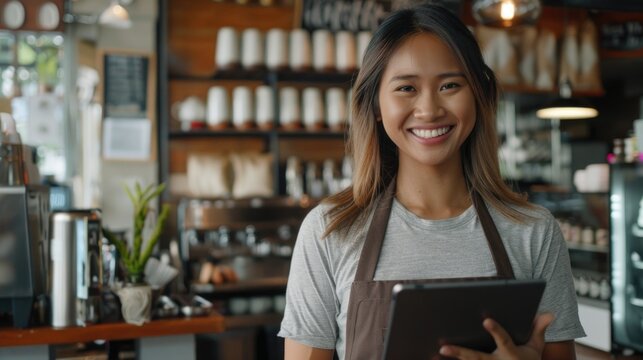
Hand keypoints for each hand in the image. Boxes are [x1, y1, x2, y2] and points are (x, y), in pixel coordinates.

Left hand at [438, 313, 553, 359]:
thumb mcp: (536, 347)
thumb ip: (539, 329)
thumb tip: (550, 313)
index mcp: (511, 354)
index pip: (503, 341)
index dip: (495, 331)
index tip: (486, 320)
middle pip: (476, 358)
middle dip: (460, 353)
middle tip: (443, 348)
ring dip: (453, 359)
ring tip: (436, 352)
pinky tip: (434, 358)